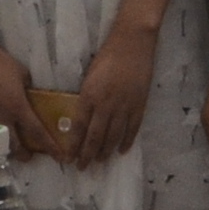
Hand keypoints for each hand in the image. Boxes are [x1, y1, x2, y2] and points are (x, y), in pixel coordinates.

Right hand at [0, 33, 56, 162]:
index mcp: (18, 106)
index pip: (37, 132)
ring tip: (8, 154)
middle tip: (28, 156)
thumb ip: (28, 89)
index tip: (59, 157)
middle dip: (24, 155)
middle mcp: (1, 117)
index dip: (49, 146)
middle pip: (15, 146)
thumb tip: (30, 96)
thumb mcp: (22, 74)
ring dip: (4, 152)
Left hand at [69, 23, 162, 165]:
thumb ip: (86, 97)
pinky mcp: (140, 104)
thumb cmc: (107, 54)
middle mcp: (106, 104)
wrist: (133, 42)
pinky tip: (121, 150)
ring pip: (113, 136)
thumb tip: (81, 118)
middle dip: (88, 155)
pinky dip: (127, 141)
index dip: (74, 145)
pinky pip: (132, 128)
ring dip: (106, 152)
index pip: (79, 127)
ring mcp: (125, 106)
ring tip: (100, 162)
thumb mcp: (89, 76)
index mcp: (90, 95)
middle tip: (82, 168)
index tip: (68, 158)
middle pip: (95, 136)